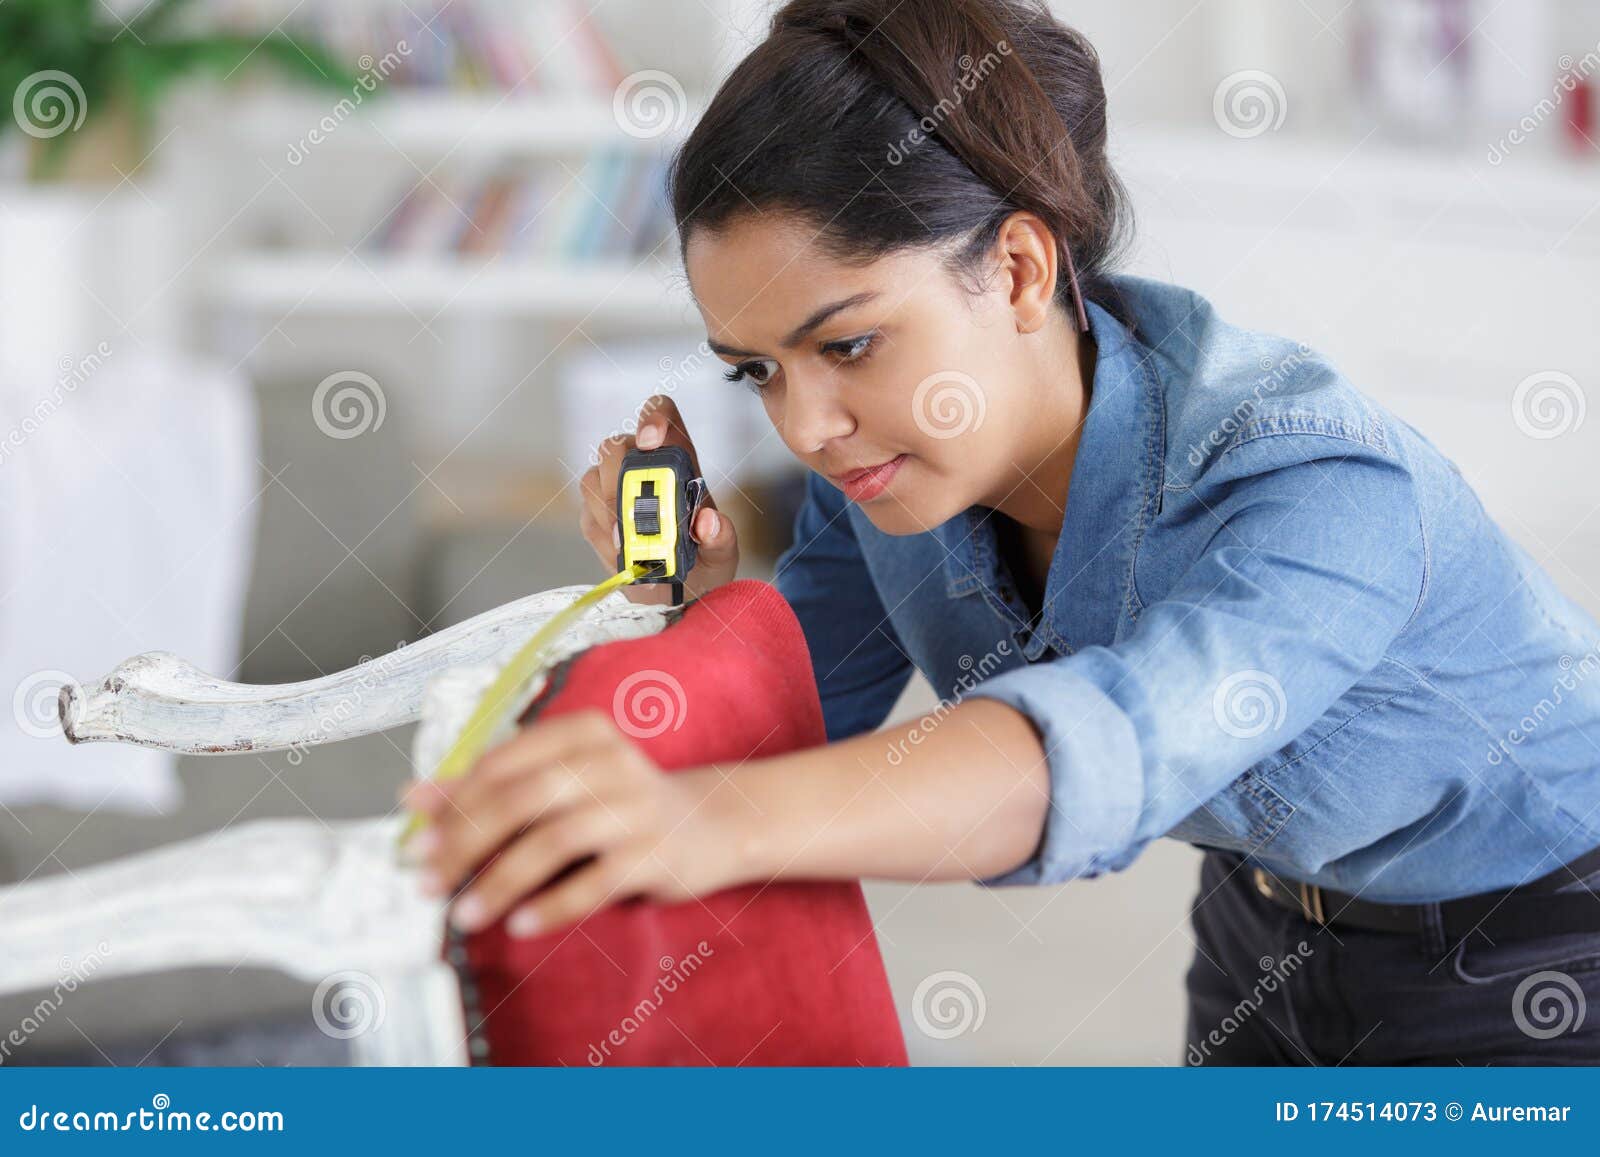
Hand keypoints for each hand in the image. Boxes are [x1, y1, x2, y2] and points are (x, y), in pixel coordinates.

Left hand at [399, 709, 749, 937]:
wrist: (710, 825)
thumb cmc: (618, 803)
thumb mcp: (560, 783)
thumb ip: (490, 788)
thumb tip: (413, 798)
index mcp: (581, 733)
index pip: (502, 764)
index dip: (453, 805)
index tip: (415, 844)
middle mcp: (610, 761)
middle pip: (521, 799)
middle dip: (465, 844)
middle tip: (426, 882)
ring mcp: (636, 807)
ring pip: (552, 841)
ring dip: (499, 881)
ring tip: (463, 914)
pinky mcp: (655, 853)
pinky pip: (594, 883)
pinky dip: (551, 906)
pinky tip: (518, 925)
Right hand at [578, 394, 739, 604]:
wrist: (677, 593)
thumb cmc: (703, 562)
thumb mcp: (722, 554)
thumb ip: (721, 538)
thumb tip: (708, 523)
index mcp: (680, 462)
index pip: (662, 417)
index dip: (652, 417)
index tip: (650, 440)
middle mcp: (643, 467)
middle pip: (615, 446)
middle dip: (620, 480)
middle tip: (631, 517)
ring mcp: (613, 488)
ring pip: (593, 480)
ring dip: (610, 515)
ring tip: (632, 545)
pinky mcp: (595, 515)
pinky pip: (587, 516)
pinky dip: (603, 540)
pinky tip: (625, 557)